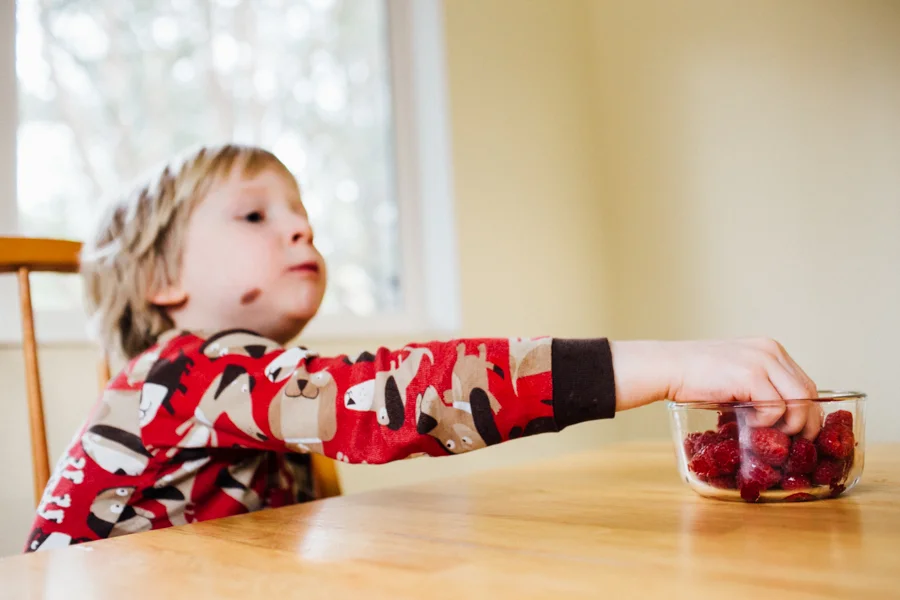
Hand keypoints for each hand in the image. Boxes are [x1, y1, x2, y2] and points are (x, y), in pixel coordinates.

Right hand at [611, 338, 820, 438]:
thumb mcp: (736, 372)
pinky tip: (748, 421)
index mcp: (770, 349)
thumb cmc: (695, 374)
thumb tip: (780, 414)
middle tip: (796, 441)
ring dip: (790, 424)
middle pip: (808, 391)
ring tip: (770, 434)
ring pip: (800, 401)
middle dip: (807, 421)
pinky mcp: (751, 376)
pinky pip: (776, 407)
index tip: (801, 429)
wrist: (668, 367)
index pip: (804, 381)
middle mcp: (771, 351)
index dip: (808, 409)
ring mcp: (762, 362)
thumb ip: (759, 384)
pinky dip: (766, 422)